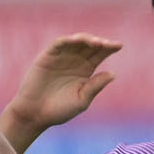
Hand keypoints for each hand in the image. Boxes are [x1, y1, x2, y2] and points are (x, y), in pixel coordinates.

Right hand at [4, 34, 120, 137]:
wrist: (34, 115)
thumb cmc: (58, 111)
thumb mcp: (81, 100)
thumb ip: (95, 87)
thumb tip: (113, 74)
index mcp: (86, 69)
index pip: (100, 53)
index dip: (110, 47)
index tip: (118, 46)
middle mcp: (75, 61)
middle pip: (91, 45)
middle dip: (100, 42)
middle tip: (107, 44)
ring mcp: (61, 58)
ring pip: (76, 41)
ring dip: (86, 39)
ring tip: (95, 43)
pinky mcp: (47, 57)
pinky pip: (59, 44)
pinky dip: (68, 40)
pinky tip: (77, 41)